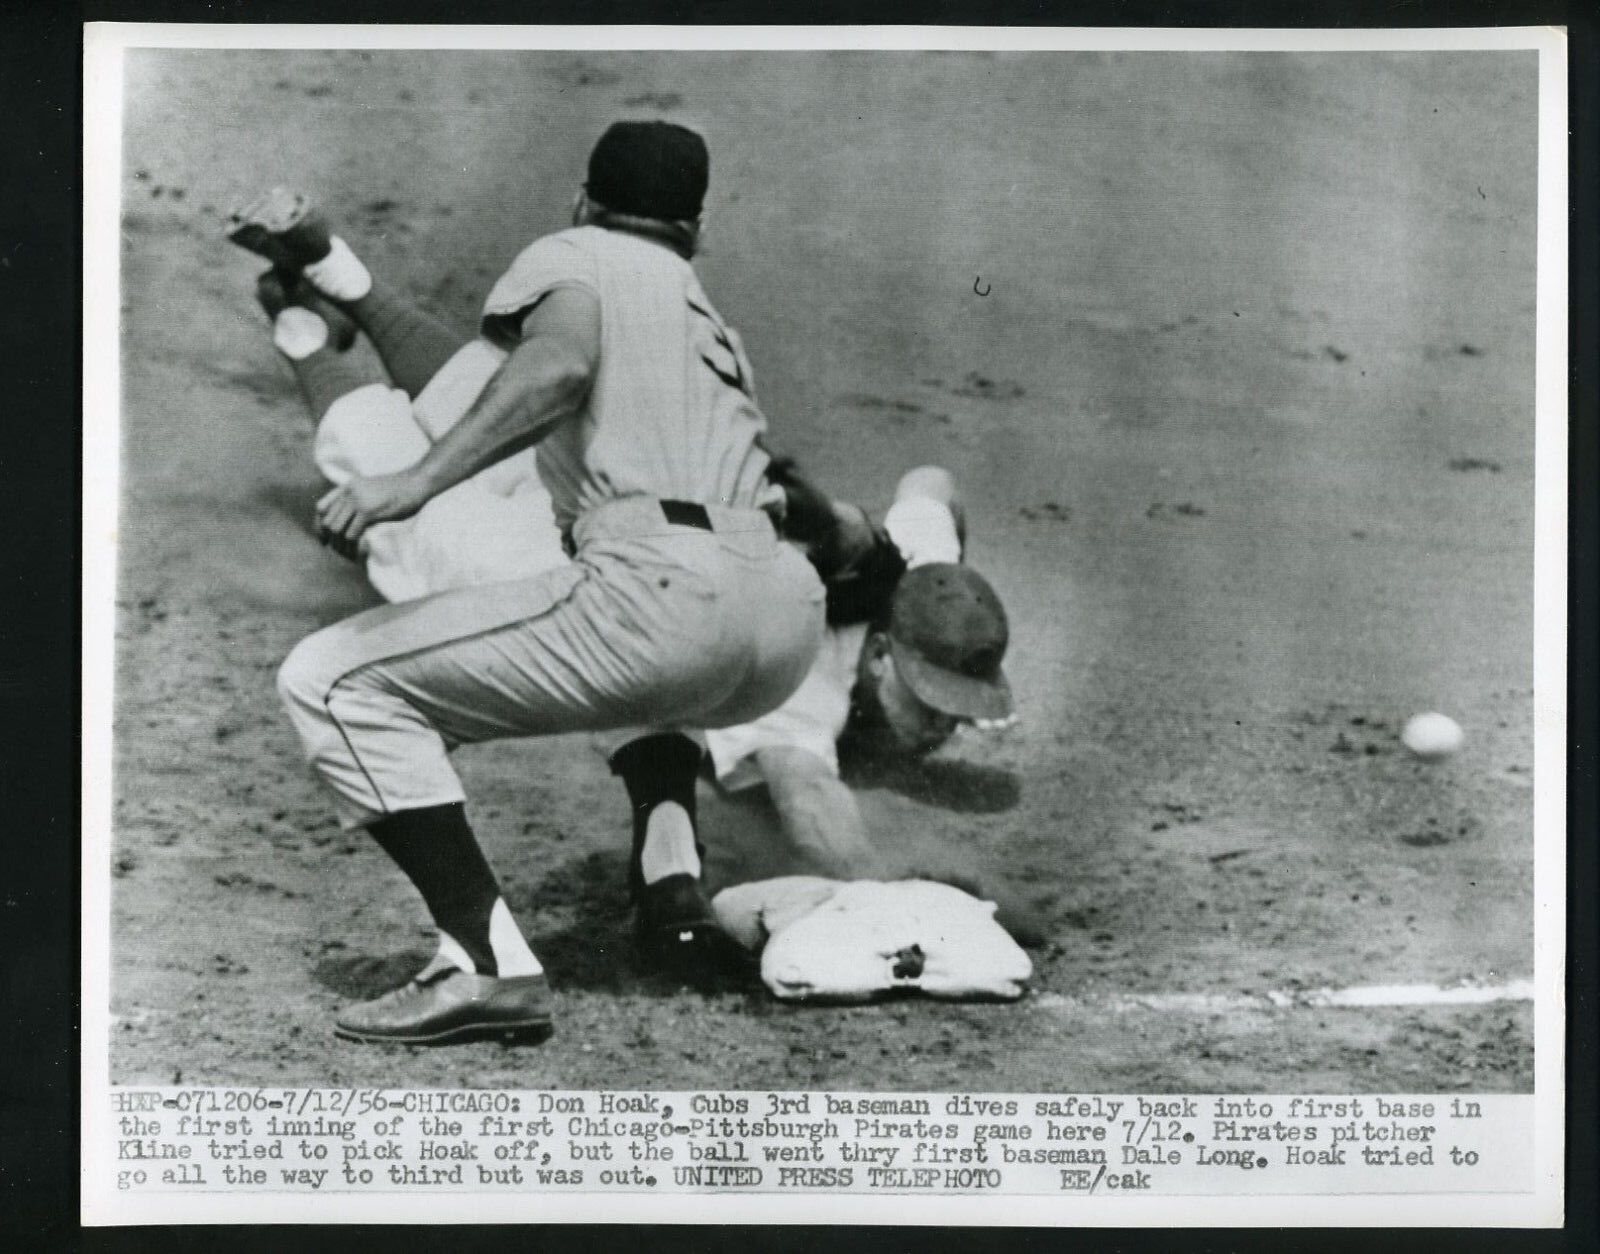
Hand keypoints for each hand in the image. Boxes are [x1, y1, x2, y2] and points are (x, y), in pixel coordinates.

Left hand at [315, 471, 429, 559]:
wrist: (417, 482)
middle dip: (331, 540)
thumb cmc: (401, 489)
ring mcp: (357, 501)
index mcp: (347, 486)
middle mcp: (348, 492)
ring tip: (350, 555)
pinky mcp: (368, 512)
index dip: (319, 526)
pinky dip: (353, 548)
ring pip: (337, 530)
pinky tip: (359, 554)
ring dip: (341, 547)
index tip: (325, 541)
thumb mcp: (372, 490)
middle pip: (328, 522)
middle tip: (341, 552)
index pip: (321, 508)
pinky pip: (352, 534)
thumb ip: (358, 499)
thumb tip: (350, 521)